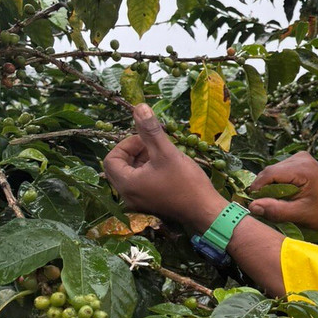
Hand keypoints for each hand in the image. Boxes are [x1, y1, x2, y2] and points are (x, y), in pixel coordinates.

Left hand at [104, 105, 224, 231]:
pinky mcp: (150, 205)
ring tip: (162, 155)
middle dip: (134, 152)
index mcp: (127, 184)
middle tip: (153, 146)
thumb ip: (150, 130)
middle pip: (119, 168)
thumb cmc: (186, 182)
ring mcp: (139, 203)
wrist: (206, 210)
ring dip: (142, 161)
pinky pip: (140, 184)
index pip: (111, 159)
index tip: (146, 140)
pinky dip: (148, 172)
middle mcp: (128, 196)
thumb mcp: (166, 152)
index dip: (126, 144)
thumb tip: (139, 107)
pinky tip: (166, 167)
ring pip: (131, 175)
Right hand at [248, 151, 317, 229]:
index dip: (257, 188)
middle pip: (270, 171)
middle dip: (264, 188)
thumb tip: (252, 207)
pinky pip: (281, 170)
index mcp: (303, 169)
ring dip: (271, 186)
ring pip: (274, 171)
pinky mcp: (301, 159)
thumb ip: (276, 210)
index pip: (269, 174)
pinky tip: (286, 194)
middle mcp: (301, 158)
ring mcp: (301, 157)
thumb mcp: (301, 215)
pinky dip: (278, 182)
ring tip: (278, 202)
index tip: (252, 204)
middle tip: (265, 207)